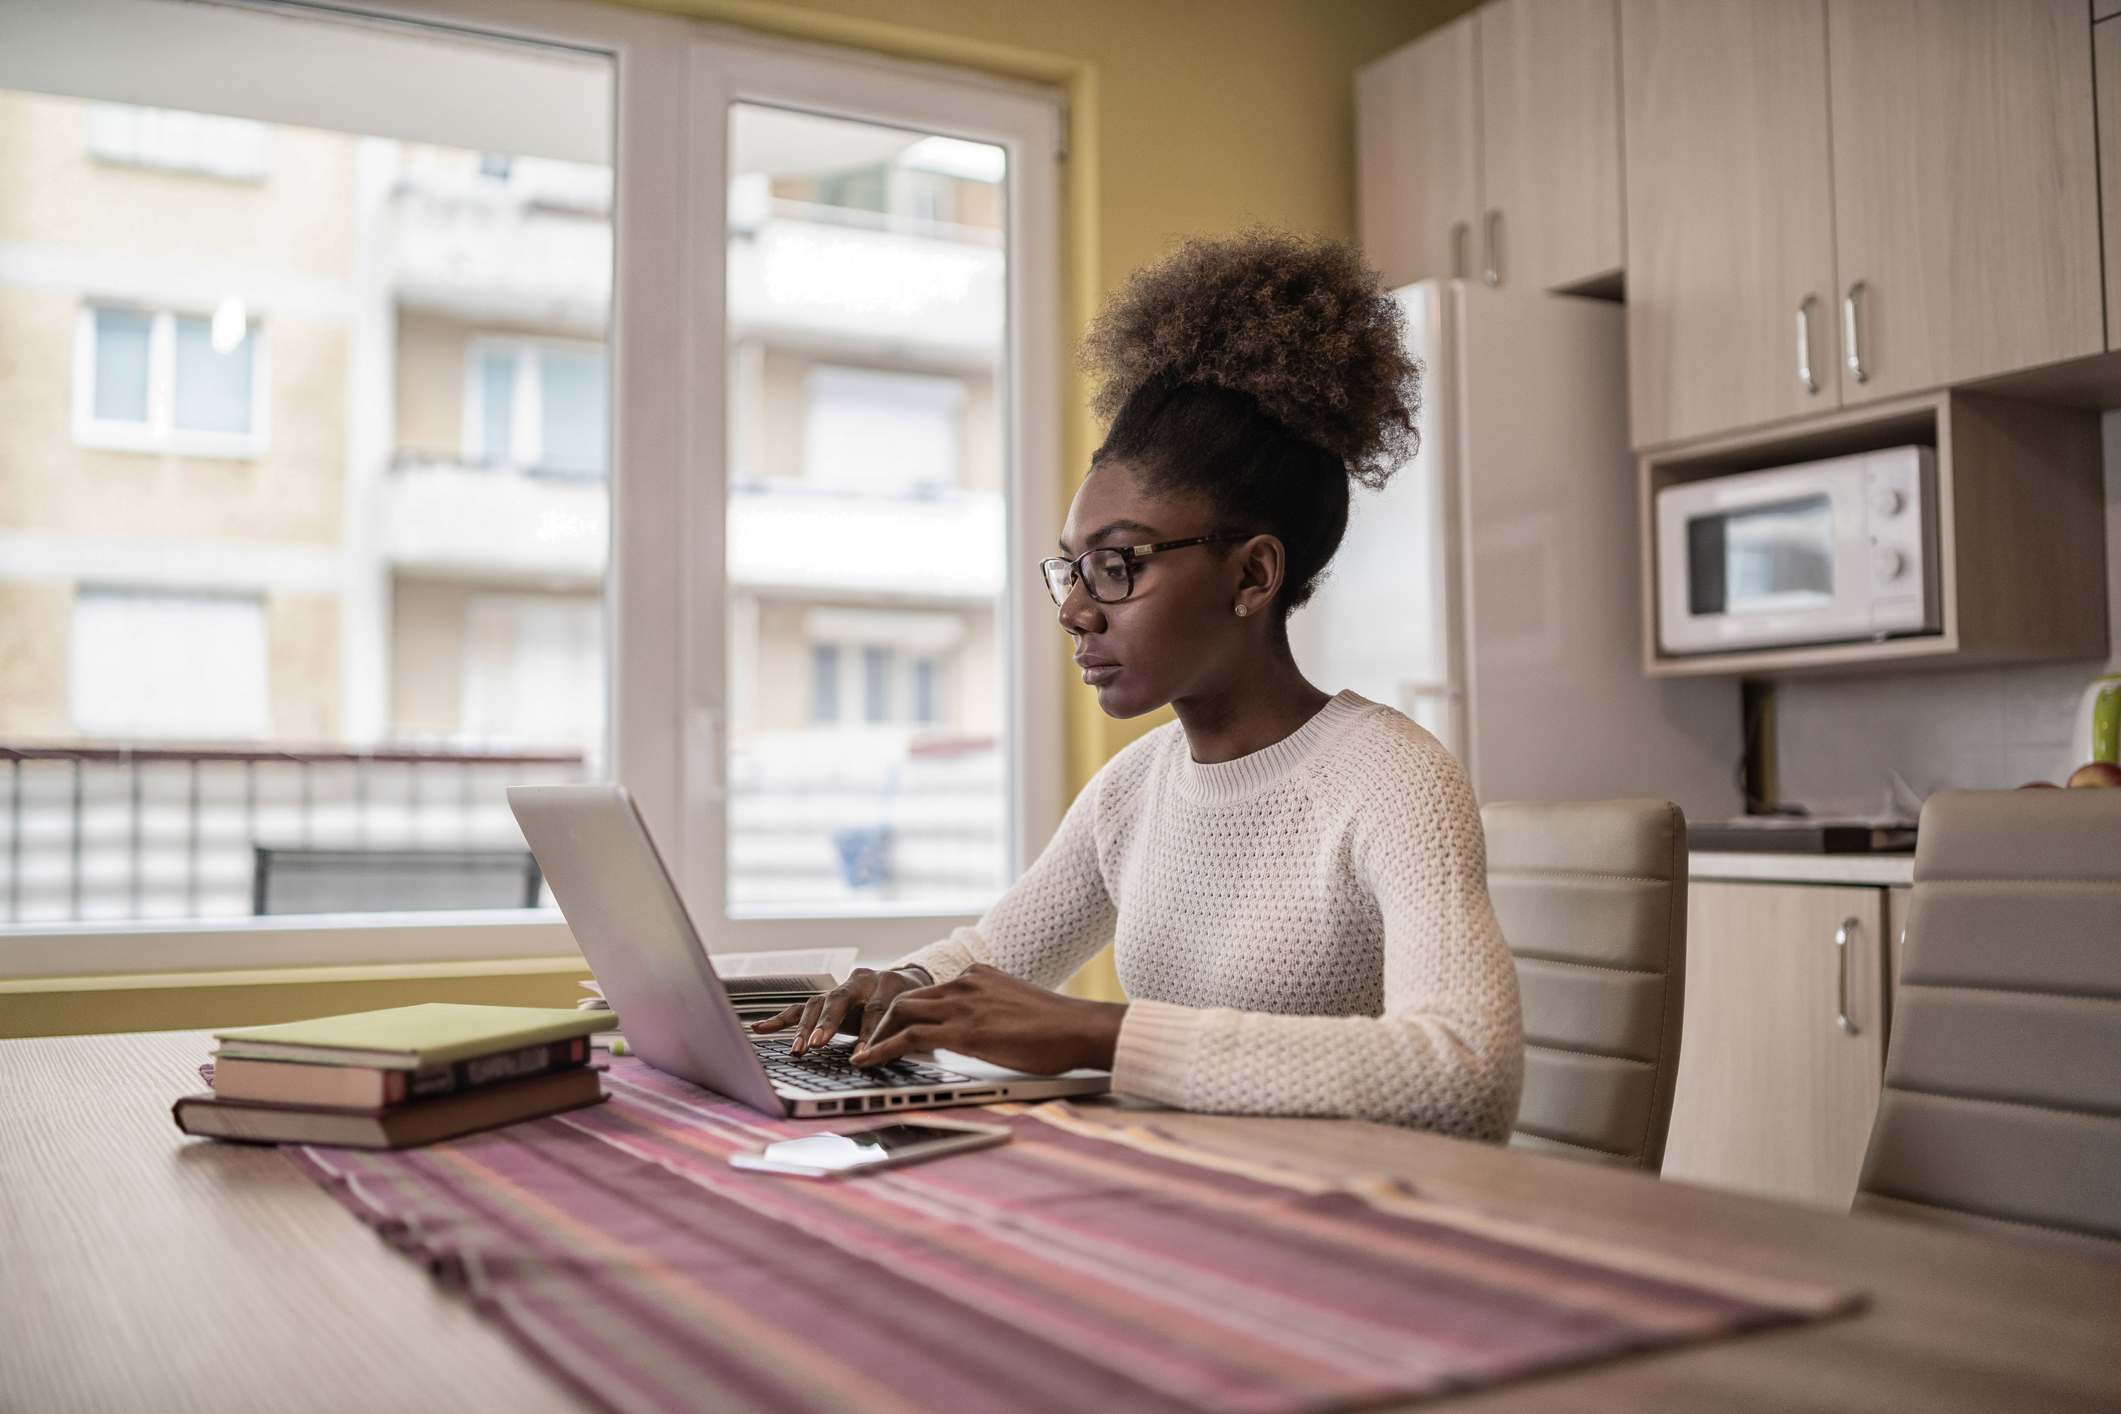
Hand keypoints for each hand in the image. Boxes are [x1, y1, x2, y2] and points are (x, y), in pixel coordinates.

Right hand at [749, 967, 927, 1053]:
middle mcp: (859, 981)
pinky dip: (779, 1020)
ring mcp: (839, 989)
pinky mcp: (825, 1000)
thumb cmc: (910, 1006)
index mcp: (886, 984)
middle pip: (839, 999)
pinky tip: (758, 1028)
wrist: (906, 984)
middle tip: (818, 1043)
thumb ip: (899, 1035)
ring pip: (817, 1004)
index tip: (862, 1056)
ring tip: (798, 1051)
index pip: (875, 1009)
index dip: (869, 1033)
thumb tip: (884, 1059)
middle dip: (827, 1023)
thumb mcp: (912, 1017)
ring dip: (805, 1029)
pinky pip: (799, 1008)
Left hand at [850, 964, 1125, 1074]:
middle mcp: (964, 982)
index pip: (928, 993)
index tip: (887, 1030)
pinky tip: (868, 1061)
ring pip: (900, 1012)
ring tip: (858, 1056)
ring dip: (874, 1035)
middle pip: (905, 998)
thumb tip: (979, 1034)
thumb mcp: (1015, 1011)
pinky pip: (909, 1036)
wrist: (1080, 1028)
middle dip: (878, 1021)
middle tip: (863, 1043)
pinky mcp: (963, 1029)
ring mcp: (962, 1003)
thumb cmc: (1058, 1028)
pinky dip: (882, 1048)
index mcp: (977, 976)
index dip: (903, 1014)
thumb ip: (990, 1014)